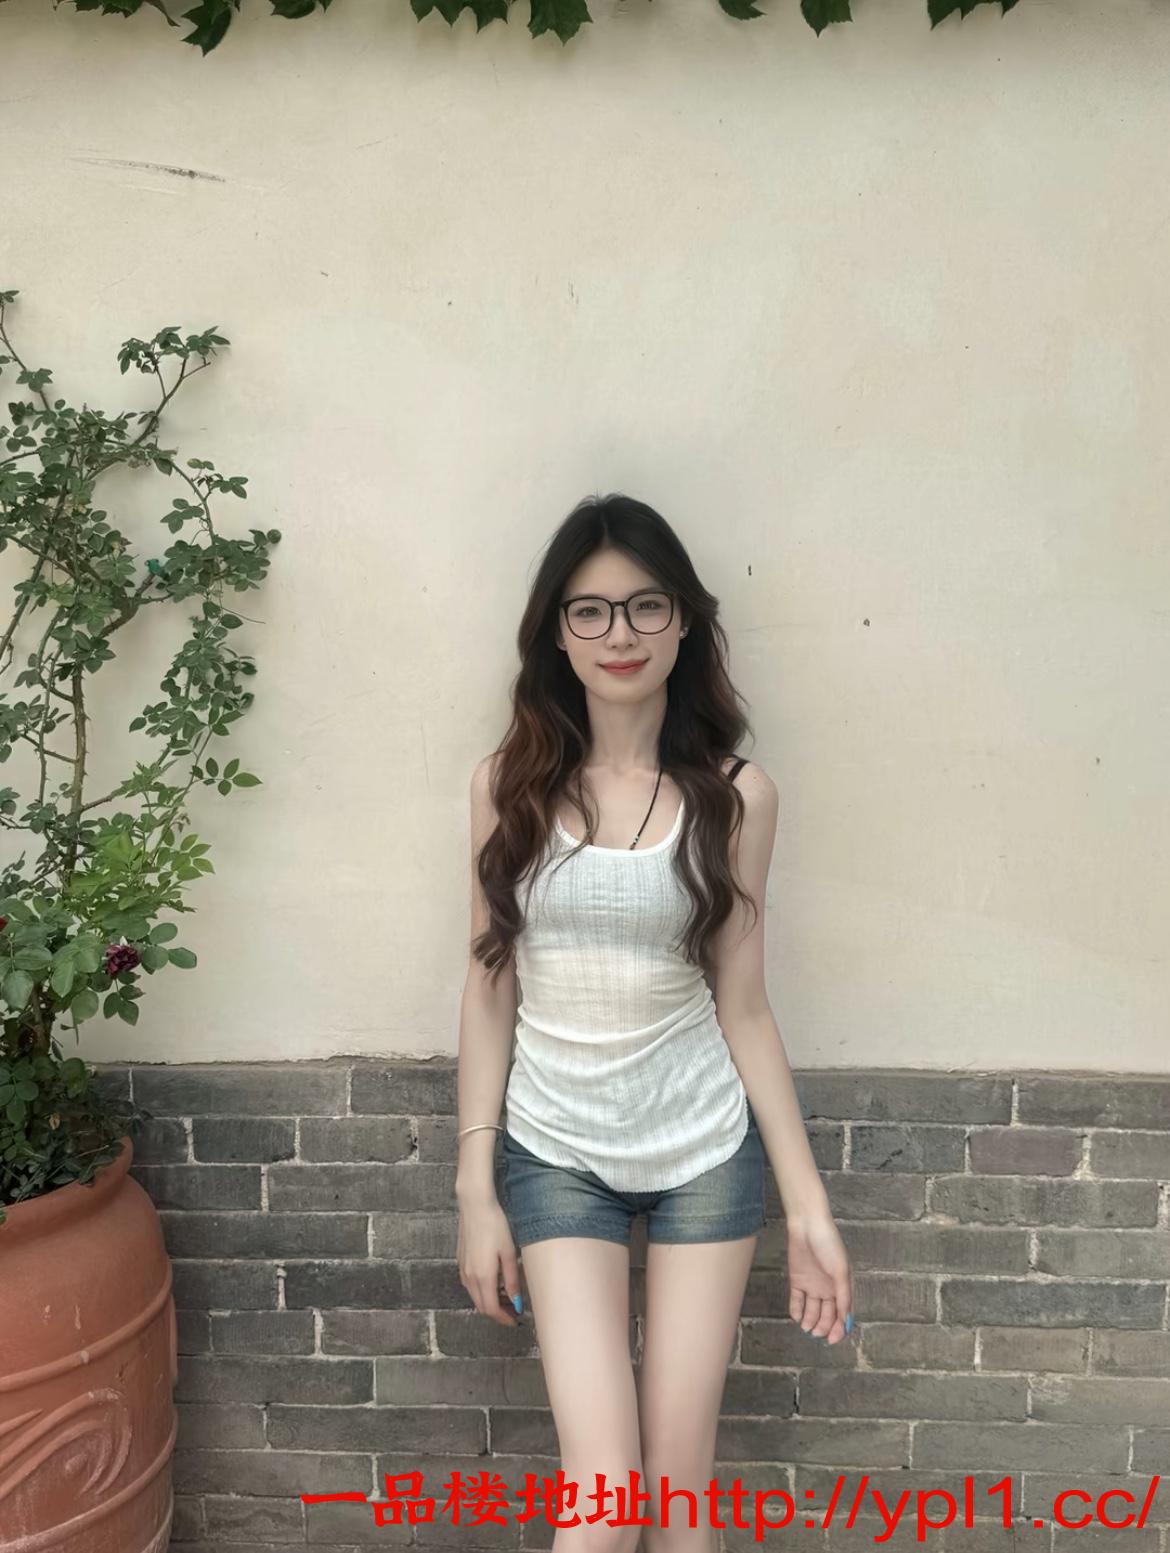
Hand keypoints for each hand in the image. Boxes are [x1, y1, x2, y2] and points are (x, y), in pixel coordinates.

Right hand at [457, 1194, 524, 1326]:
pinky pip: (470, 1284)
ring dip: (489, 1301)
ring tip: (507, 1295)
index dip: (503, 1319)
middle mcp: (469, 1277)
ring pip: (475, 1296)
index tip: (515, 1320)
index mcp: (483, 1277)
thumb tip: (517, 1302)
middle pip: (481, 1306)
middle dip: (497, 1312)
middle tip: (514, 1309)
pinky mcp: (461, 1260)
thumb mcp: (509, 1252)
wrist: (475, 1205)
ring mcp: (463, 1269)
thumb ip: (512, 1280)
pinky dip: (481, 1290)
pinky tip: (493, 1280)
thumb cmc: (495, 1226)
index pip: (491, 1309)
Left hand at [786, 1208, 853, 1343]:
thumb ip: (844, 1297)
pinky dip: (797, 1310)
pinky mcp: (798, 1280)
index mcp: (843, 1286)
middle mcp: (828, 1288)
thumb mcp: (841, 1271)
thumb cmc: (829, 1245)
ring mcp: (813, 1285)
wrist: (808, 1225)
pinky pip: (797, 1300)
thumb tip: (847, 1321)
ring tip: (806, 1327)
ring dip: (810, 1321)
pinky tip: (797, 1316)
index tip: (833, 1339)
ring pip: (812, 1310)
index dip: (839, 1328)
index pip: (842, 1313)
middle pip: (827, 1314)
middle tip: (816, 1334)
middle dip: (823, 1326)